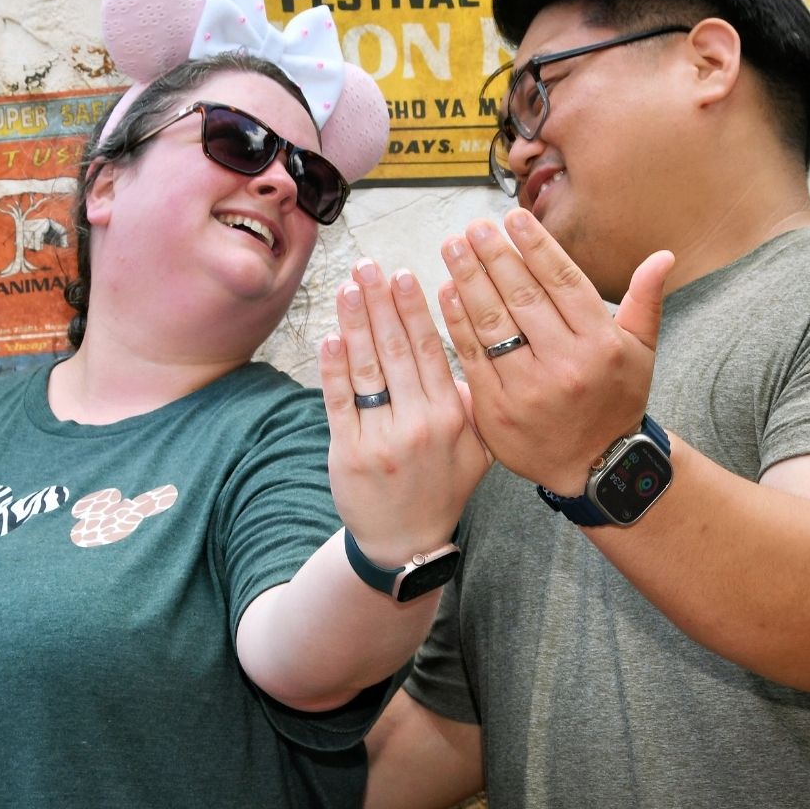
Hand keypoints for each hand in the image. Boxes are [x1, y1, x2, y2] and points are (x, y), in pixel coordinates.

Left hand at [320, 258, 490, 565]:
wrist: (406, 543)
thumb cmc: (443, 488)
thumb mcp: (478, 450)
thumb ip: (475, 404)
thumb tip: (474, 351)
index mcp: (451, 417)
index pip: (430, 350)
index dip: (413, 310)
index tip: (403, 275)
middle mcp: (419, 425)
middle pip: (396, 350)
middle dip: (380, 303)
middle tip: (368, 265)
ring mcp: (381, 439)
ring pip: (366, 369)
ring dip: (354, 323)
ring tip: (347, 288)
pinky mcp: (348, 453)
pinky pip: (339, 401)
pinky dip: (333, 367)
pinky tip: (331, 336)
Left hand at [437, 209, 672, 495]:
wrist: (595, 467)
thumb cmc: (616, 400)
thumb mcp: (642, 352)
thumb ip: (645, 301)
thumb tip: (663, 255)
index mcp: (600, 342)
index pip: (563, 281)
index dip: (535, 246)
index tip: (512, 218)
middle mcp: (566, 363)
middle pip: (522, 296)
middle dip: (493, 255)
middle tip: (471, 228)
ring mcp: (529, 388)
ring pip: (493, 322)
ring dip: (468, 280)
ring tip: (453, 249)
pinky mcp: (499, 408)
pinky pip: (473, 356)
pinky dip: (457, 321)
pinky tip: (446, 292)